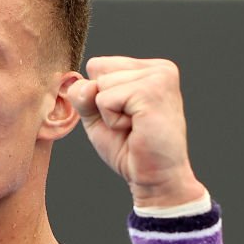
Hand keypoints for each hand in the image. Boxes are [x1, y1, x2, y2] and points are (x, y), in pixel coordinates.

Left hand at [68, 56, 205, 207]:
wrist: (155, 178)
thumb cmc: (130, 150)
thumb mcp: (98, 117)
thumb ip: (84, 95)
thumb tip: (86, 84)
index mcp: (149, 69)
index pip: (98, 65)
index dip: (98, 97)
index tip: (124, 116)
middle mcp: (159, 68)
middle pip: (98, 72)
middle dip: (104, 105)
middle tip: (130, 126)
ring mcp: (158, 77)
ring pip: (101, 85)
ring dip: (109, 114)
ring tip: (134, 127)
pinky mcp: (151, 91)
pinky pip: (105, 99)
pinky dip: (112, 121)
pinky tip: (135, 129)